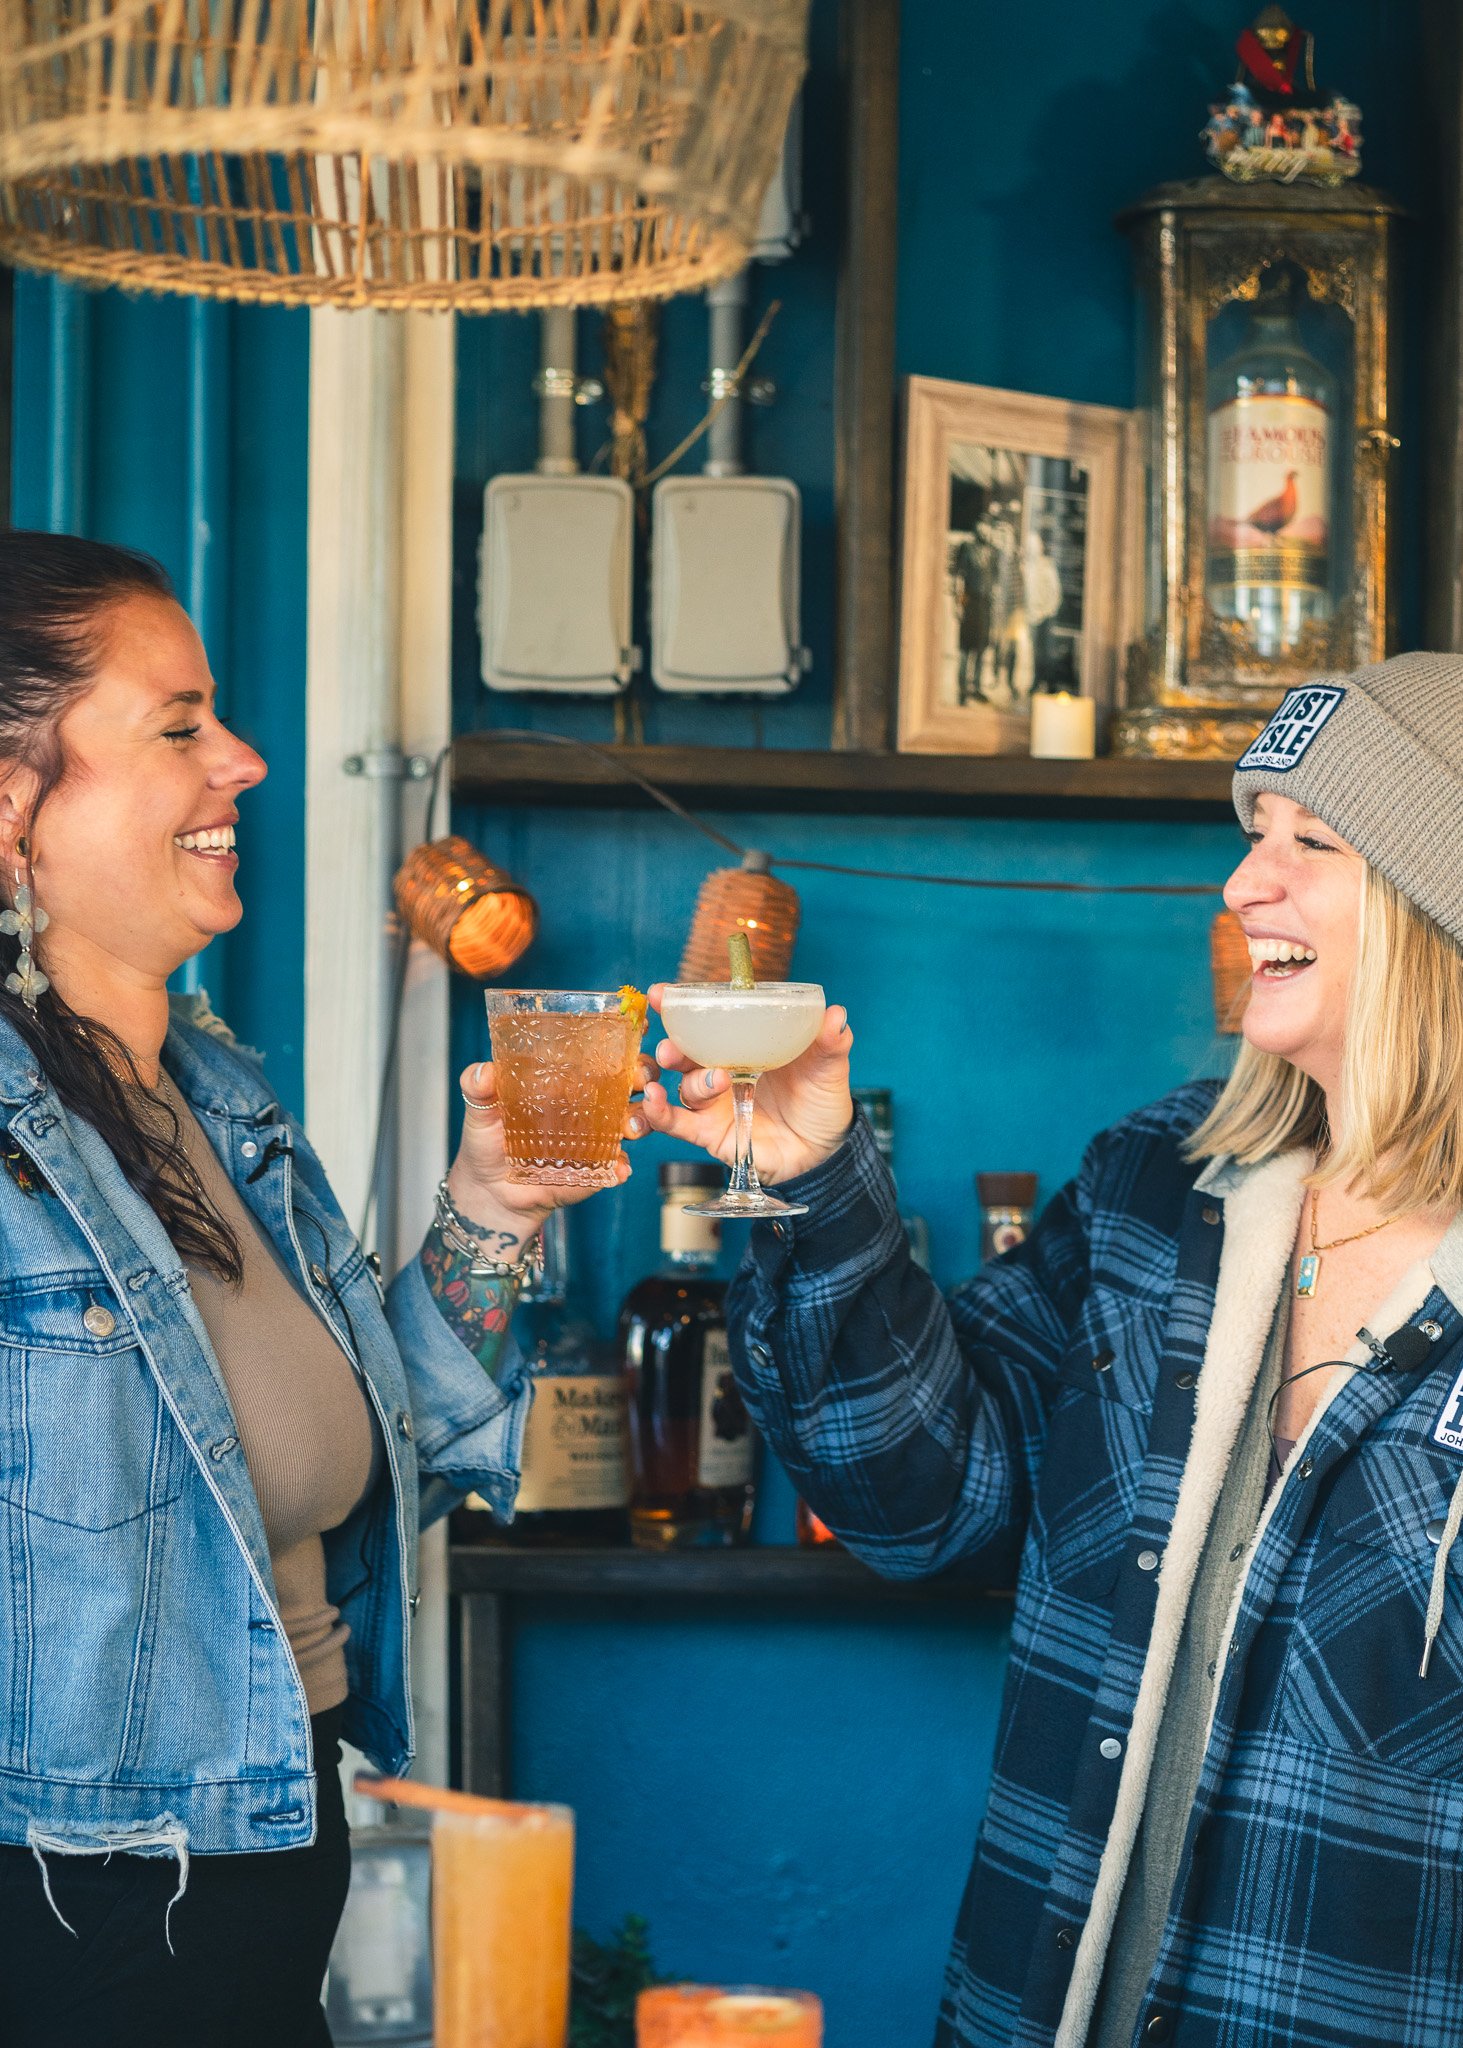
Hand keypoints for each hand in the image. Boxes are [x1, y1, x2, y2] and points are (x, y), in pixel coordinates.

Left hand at [445, 1052, 659, 1247]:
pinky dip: (621, 1167)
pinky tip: (618, 1168)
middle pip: (631, 1082)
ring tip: (629, 1127)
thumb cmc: (489, 1143)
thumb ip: (478, 1088)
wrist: (492, 1192)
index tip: (634, 1033)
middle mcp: (589, 1105)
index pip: (601, 1054)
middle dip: (643, 1076)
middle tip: (638, 1080)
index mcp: (567, 1082)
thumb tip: (483, 1072)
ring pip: (634, 1121)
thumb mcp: (480, 1111)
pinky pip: (618, 1166)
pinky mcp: (596, 1169)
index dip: (623, 1041)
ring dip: (640, 1120)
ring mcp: (597, 1138)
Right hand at [639, 986, 854, 1183]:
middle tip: (673, 1045)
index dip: (680, 1007)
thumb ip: (831, 1042)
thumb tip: (835, 1014)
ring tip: (717, 1079)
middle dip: (673, 1045)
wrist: (824, 1152)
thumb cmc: (821, 1103)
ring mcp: (715, 1103)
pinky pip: (678, 1123)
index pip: (707, 1022)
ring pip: (686, 1086)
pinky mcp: (711, 1133)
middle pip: (685, 1053)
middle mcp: (722, 1070)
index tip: (660, 993)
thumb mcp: (829, 1068)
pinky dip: (660, 1113)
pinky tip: (654, 1102)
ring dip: (691, 1080)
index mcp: (744, 1046)